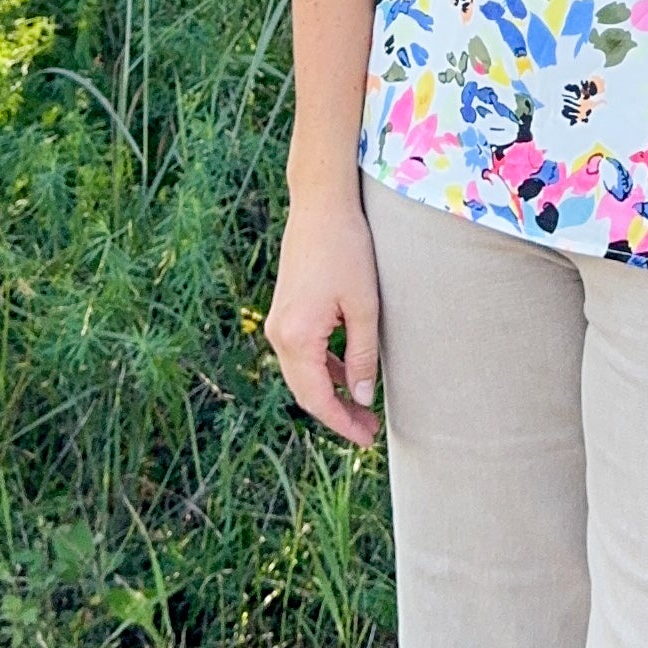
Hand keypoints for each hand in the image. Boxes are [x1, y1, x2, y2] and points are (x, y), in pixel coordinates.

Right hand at [264, 189, 381, 444]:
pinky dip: (324, 370)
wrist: (320, 208)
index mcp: (296, 337)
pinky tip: (349, 375)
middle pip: (305, 392)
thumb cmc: (347, 251)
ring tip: (363, 409)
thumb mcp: (364, 307)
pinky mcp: (286, 313)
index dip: (341, 423)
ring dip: (331, 394)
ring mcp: (278, 323)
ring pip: (303, 375)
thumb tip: (363, 397)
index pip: (317, 398)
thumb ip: (362, 355)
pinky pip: (302, 355)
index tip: (367, 440)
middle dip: (336, 414)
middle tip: (369, 430)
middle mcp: (279, 335)